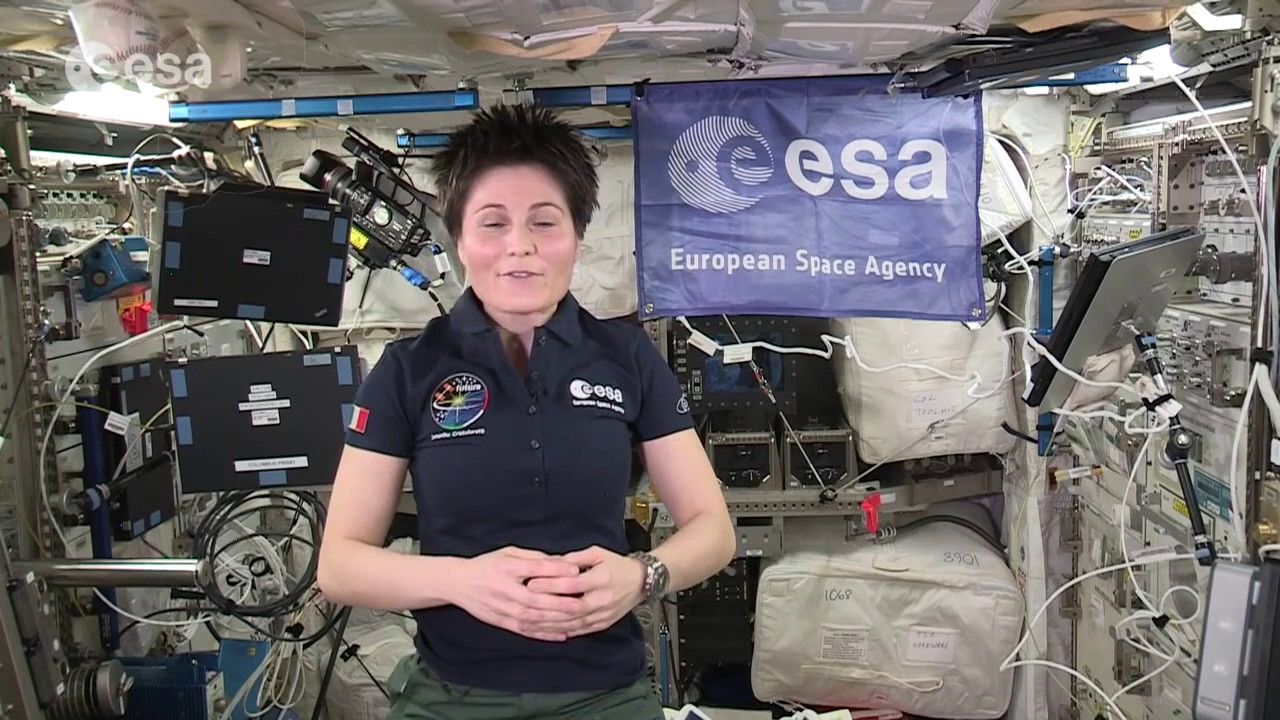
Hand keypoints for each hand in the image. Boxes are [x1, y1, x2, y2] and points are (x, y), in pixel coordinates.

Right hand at [449, 547, 585, 641]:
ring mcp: (504, 609)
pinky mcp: (503, 622)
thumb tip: (561, 561)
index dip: (556, 569)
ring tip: (579, 620)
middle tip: (584, 602)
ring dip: (557, 621)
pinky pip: (527, 631)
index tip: (576, 569)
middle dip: (562, 602)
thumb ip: (534, 558)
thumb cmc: (488, 564)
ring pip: (535, 618)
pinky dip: (545, 634)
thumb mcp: (509, 552)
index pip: (535, 569)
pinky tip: (562, 634)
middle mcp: (506, 590)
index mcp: (507, 568)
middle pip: (537, 599)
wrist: (459, 584)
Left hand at [524, 545, 645, 637]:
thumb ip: (574, 558)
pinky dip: (561, 632)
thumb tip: (551, 563)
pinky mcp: (602, 624)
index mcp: (602, 579)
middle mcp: (603, 599)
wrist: (641, 582)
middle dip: (545, 607)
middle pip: (571, 607)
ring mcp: (603, 615)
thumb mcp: (598, 553)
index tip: (530, 582)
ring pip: (572, 623)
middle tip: (524, 604)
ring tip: (529, 621)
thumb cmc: (617, 565)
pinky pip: (578, 631)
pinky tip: (545, 631)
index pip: (573, 584)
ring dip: (549, 623)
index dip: (551, 584)